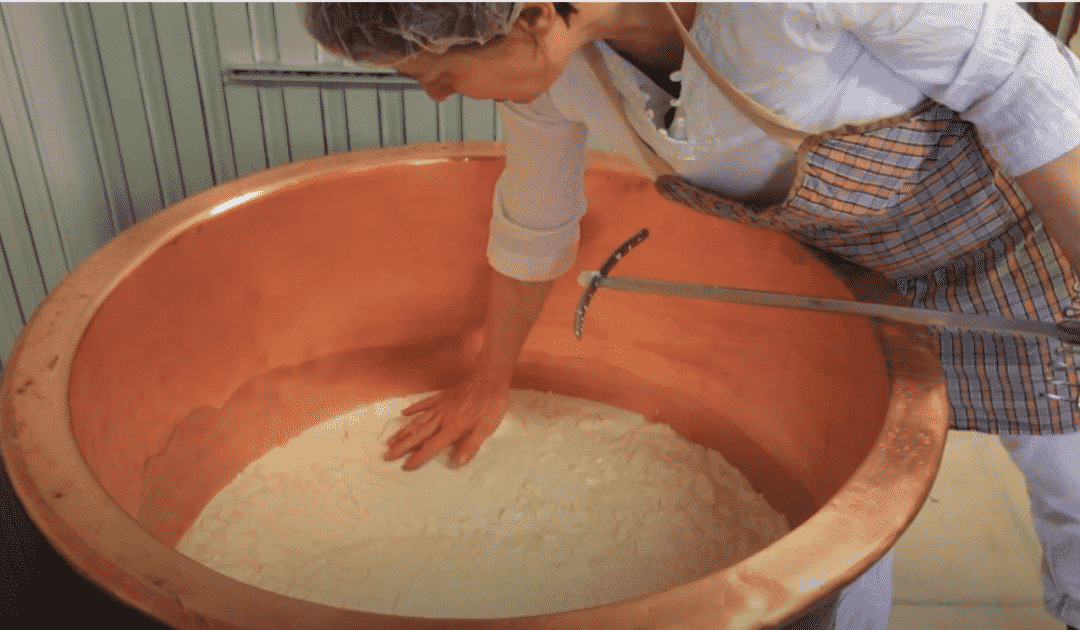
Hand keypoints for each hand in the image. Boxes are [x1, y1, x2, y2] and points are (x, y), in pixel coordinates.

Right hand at [383, 375, 509, 470]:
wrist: (489, 378)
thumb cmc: (491, 405)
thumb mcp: (486, 428)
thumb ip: (470, 446)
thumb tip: (456, 464)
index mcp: (452, 428)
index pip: (431, 447)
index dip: (418, 458)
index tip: (405, 467)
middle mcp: (441, 418)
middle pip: (418, 435)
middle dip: (401, 447)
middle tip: (386, 455)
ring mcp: (440, 406)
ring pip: (417, 421)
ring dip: (403, 432)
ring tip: (390, 440)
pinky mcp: (442, 396)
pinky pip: (424, 404)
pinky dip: (413, 409)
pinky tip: (404, 413)